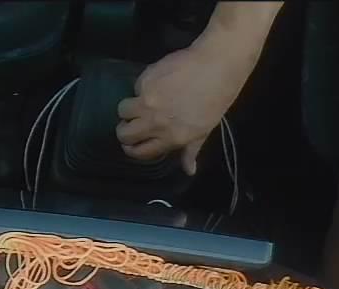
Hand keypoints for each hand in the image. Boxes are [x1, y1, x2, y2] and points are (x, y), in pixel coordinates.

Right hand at [115, 39, 252, 175]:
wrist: (215, 68)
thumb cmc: (214, 101)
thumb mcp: (204, 131)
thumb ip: (190, 151)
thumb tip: (189, 171)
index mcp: (171, 138)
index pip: (140, 152)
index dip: (132, 149)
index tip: (132, 144)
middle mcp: (156, 123)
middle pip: (125, 134)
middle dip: (124, 131)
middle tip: (131, 124)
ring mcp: (148, 102)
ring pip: (122, 110)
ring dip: (127, 109)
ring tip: (138, 104)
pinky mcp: (145, 81)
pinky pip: (134, 89)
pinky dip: (141, 88)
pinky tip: (156, 84)